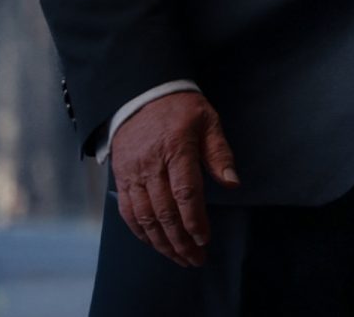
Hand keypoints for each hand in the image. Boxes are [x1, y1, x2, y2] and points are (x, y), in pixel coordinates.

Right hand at [110, 91, 239, 266]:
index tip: (204, 239)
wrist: (142, 94)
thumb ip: (220, 153)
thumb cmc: (181, 109)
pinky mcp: (121, 178)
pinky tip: (155, 243)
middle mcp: (151, 164)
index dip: (195, 219)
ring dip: (162, 242)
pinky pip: (128, 212)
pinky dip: (141, 232)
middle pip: (164, 211)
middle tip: (195, 259)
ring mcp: (132, 173)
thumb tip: (233, 183)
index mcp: (176, 147)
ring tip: (179, 258)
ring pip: (144, 217)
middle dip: (181, 241)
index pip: (185, 192)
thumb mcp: (208, 121)